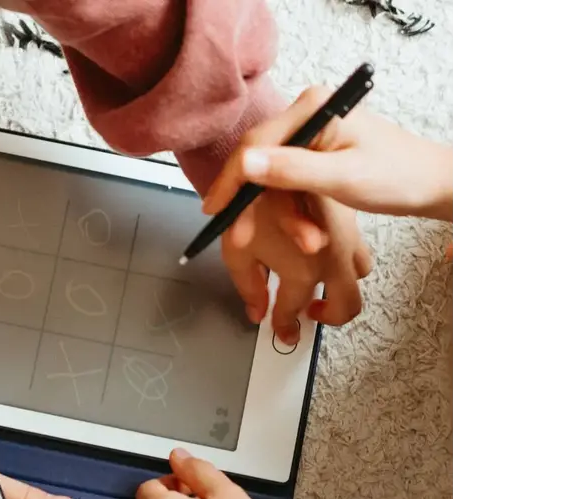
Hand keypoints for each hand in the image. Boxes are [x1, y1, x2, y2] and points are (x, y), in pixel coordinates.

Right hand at [204, 86, 454, 222]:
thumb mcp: (342, 177)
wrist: (432, 184)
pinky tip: (306, 231)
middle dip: (255, 203)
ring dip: (282, 214)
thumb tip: (245, 165)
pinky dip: (293, 211)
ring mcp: (311, 136)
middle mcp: (308, 116)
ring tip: (307, 241)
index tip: (214, 208)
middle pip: (260, 161)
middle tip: (241, 235)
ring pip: (273, 178)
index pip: (256, 144)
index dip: (231, 179)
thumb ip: (292, 171)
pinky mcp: (315, 155)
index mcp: (313, 109)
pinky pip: (288, 184)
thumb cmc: (399, 176)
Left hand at [219, 188, 371, 342]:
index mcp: (302, 272)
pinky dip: (347, 261)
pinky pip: (360, 251)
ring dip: (342, 288)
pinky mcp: (352, 222)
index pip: (292, 312)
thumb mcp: (237, 250)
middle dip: (329, 317)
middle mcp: (332, 260)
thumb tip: (257, 312)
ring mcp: (347, 241)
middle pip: (346, 306)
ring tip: (321, 288)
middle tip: (307, 315)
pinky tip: (327, 254)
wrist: (273, 160)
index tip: (278, 329)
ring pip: (358, 277)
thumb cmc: (251, 203)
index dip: (282, 325)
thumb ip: (248, 286)